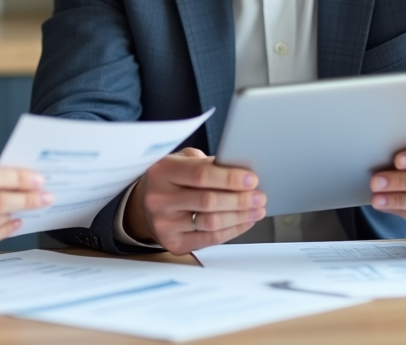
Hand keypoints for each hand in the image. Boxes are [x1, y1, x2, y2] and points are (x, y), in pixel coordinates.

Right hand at [124, 147, 265, 253]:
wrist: (146, 204)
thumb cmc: (172, 179)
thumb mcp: (183, 161)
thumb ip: (207, 164)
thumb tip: (242, 173)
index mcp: (161, 171)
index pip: (201, 175)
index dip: (230, 178)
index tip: (252, 179)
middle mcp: (159, 198)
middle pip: (208, 201)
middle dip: (240, 199)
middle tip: (259, 196)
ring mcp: (164, 224)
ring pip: (211, 222)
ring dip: (240, 216)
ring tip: (257, 209)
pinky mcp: (173, 243)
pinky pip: (210, 239)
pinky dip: (232, 230)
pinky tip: (244, 221)